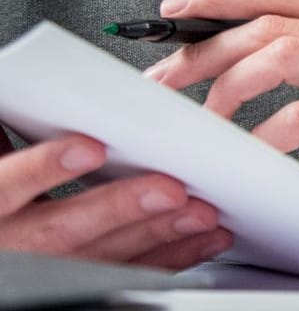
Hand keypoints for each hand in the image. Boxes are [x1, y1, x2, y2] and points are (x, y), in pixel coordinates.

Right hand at [0, 133, 229, 267]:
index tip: (88, 148)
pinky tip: (200, 241)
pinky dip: (168, 258)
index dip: (44, 168)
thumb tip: (25, 96)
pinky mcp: (79, 281)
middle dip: (119, 209)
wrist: (1, 244)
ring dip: (156, 236)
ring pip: (100, 258)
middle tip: (168, 190)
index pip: (7, 185)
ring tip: (199, 214)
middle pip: (62, 230)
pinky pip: (126, 272)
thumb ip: (9, 137)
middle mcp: (15, 242)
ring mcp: (46, 266)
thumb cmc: (1, 196)